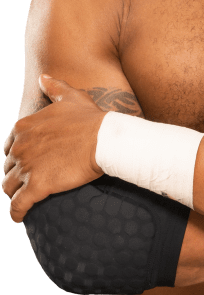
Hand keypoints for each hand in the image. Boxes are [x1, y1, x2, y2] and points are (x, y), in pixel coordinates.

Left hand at [2, 76, 104, 223]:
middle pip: (8, 168)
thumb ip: (54, 88)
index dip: (17, 156)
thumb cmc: (90, 118)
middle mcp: (20, 147)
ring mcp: (26, 168)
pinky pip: (17, 206)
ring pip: (8, 187)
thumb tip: (43, 77)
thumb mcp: (71, 97)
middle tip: (28, 181)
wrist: (104, 139)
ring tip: (23, 198)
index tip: (26, 162)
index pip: (9, 147)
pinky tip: (18, 217)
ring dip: (14, 193)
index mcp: (23, 127)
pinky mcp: (35, 187)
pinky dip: (16, 213)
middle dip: (15, 174)